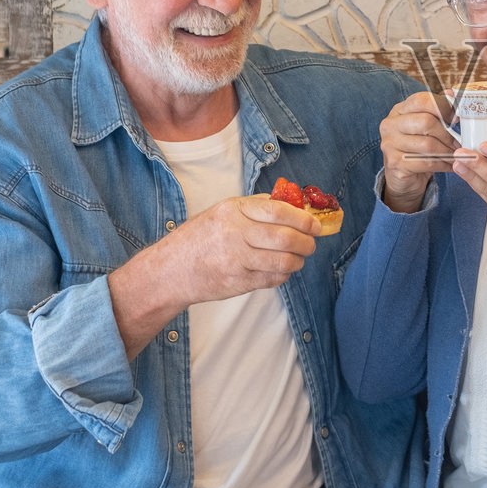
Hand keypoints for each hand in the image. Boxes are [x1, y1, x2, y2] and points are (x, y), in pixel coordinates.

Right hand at [110, 195, 318, 357]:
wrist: (171, 271)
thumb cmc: (200, 238)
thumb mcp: (222, 211)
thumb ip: (255, 206)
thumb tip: (293, 205)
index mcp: (233, 211)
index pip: (278, 211)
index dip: (303, 218)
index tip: (315, 223)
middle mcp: (235, 234)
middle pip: (285, 237)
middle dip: (307, 241)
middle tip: (312, 243)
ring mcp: (236, 260)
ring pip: (283, 261)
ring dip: (299, 260)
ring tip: (299, 257)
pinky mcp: (238, 282)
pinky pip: (273, 279)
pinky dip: (284, 274)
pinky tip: (282, 269)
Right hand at [379, 90, 460, 212]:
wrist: (402, 177)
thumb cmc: (417, 147)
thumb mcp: (425, 126)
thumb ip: (437, 110)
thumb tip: (453, 93)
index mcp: (399, 110)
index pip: (421, 100)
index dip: (443, 107)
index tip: (457, 118)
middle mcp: (390, 125)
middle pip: (426, 122)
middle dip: (447, 134)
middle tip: (459, 142)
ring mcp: (390, 144)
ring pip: (428, 145)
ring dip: (448, 151)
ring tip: (458, 155)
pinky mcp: (395, 163)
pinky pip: (427, 163)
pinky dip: (444, 165)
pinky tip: (451, 165)